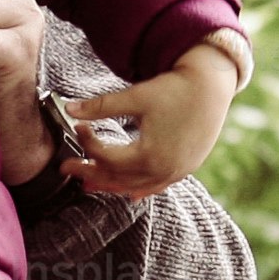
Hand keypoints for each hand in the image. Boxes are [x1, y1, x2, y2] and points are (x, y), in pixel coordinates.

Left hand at [56, 46, 239, 200]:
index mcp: (148, 154)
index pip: (107, 157)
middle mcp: (162, 170)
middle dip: (90, 173)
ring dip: (111, 185)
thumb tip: (69, 109)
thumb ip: (101, 106)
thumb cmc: (175, 89)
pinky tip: (129, 192)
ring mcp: (176, 172)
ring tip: (89, 184)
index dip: (87, 142)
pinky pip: (157, 186)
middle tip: (66, 168)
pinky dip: (138, 188)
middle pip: (117, 178)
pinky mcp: (185, 168)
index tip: (77, 126)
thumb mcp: (135, 96)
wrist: (212, 87)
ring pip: (135, 186)